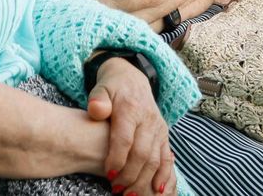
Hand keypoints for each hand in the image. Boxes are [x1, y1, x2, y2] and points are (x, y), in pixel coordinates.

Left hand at [89, 58, 176, 195]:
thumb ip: (97, 100)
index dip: (117, 159)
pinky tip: (157, 190)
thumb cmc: (112, 88)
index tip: (109, 175)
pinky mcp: (164, 136)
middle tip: (116, 189)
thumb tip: (96, 110)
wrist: (133, 79)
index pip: (125, 138)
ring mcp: (158, 129)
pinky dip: (164, 176)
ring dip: (144, 181)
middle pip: (142, 153)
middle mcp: (148, 120)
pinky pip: (167, 159)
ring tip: (130, 194)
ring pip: (155, 160)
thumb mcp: (101, 88)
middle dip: (130, 175)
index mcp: (131, 108)